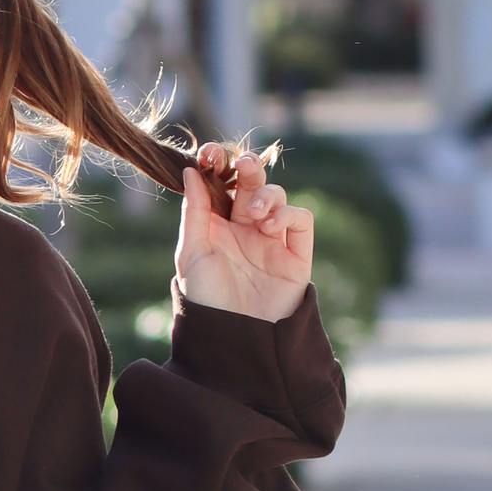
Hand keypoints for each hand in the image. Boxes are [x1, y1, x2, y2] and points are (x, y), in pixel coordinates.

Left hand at [174, 145, 312, 322]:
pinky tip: (269, 227)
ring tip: (252, 215)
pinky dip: (287, 214)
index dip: (218, 164)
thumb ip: (194, 212)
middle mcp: (244, 228)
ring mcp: (271, 239)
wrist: (236, 337)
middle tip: (242, 166)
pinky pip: (300, 220)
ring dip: (266, 196)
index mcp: (216, 225)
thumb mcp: (192, 255)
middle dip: (248, 168)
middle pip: (250, 183)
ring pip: (276, 196)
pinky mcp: (296, 253)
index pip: (220, 184)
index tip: (209, 153)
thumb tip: (191, 170)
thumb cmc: (208, 300)